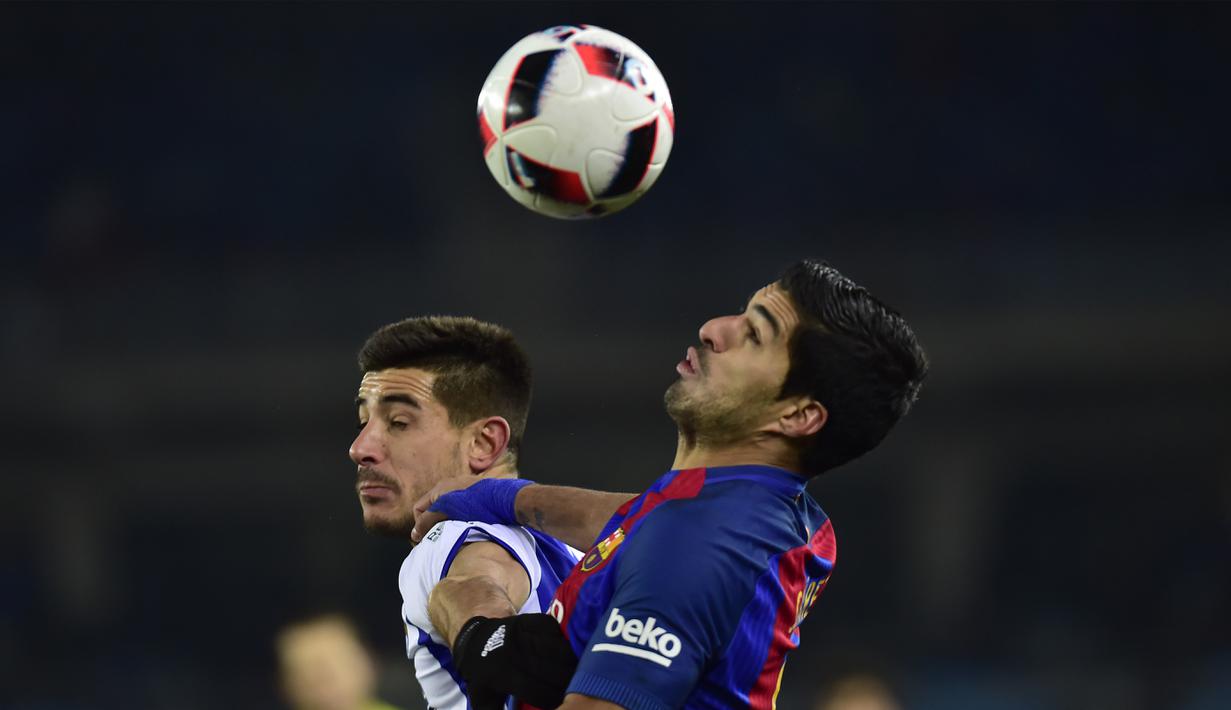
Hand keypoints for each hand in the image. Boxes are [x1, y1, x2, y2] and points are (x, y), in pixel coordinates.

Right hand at [411, 476, 480, 542]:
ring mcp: (463, 491)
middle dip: (433, 525)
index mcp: (440, 488)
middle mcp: (449, 487)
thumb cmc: (476, 504)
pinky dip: (457, 521)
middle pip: (432, 510)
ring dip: (445, 524)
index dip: (419, 525)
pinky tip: (465, 528)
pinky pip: (458, 511)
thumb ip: (428, 520)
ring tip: (453, 535)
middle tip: (439, 539)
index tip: (427, 540)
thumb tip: (414, 534)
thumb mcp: (447, 511)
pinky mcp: (475, 498)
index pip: (419, 509)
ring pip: (445, 512)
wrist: (507, 500)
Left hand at [453, 614, 577, 709]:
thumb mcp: (483, 700)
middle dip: (569, 683)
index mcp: (503, 675)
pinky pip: (556, 630)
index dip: (555, 700)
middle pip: (553, 671)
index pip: (538, 692)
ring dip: (573, 662)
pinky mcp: (531, 619)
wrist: (475, 640)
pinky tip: (570, 652)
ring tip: (581, 673)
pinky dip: (566, 642)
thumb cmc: (483, 676)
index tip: (565, 704)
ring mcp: (523, 633)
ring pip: (560, 649)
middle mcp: (514, 652)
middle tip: (579, 691)